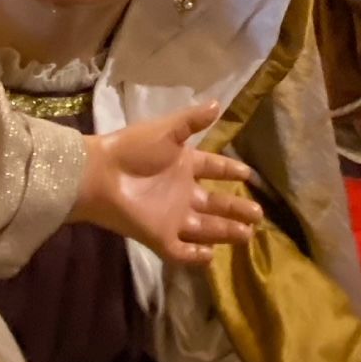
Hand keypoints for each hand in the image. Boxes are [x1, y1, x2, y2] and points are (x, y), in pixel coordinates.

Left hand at [76, 102, 261, 265]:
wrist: (101, 174)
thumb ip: (193, 121)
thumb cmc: (133, 148)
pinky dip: (195, 257)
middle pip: (215, 203)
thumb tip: (219, 104)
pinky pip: (181, 251)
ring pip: (206, 228)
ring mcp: (172, 216)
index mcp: (184, 164)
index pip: (213, 168)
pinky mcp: (160, 236)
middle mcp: (182, 192)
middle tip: (259, 215)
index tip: (250, 176)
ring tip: (248, 235)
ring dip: (226, 231)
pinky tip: (212, 257)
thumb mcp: (167, 130)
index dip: (231, 172)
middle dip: (237, 209)